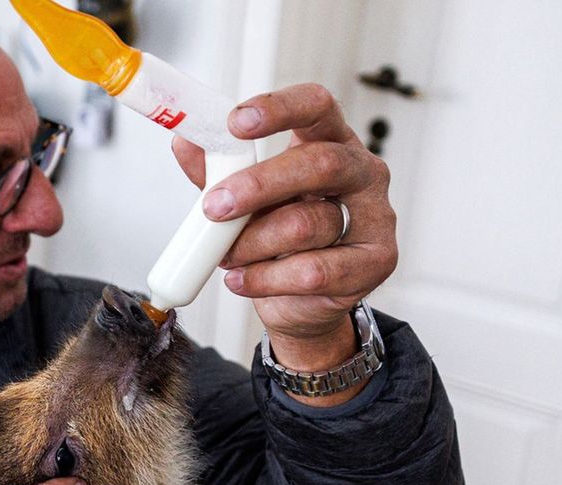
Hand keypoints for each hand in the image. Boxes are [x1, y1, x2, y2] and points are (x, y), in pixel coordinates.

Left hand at [172, 83, 396, 376]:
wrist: (301, 301)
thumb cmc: (275, 237)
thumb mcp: (242, 198)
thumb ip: (216, 171)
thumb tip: (185, 141)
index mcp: (330, 141)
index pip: (316, 106)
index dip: (279, 108)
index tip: (235, 123)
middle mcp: (362, 172)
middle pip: (318, 164)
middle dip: (258, 186)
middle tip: (214, 207)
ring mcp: (376, 217)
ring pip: (305, 225)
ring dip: (251, 244)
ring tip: (226, 256)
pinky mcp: (375, 263)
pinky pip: (313, 272)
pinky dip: (265, 278)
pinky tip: (243, 279)